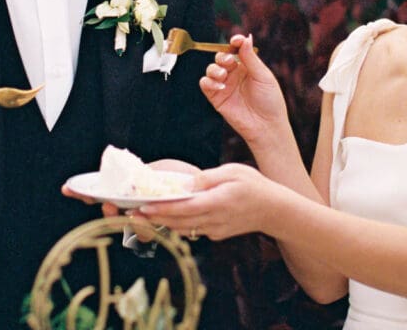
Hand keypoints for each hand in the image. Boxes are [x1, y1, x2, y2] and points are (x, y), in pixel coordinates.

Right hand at [62, 158, 201, 241]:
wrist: (206, 187)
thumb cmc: (180, 177)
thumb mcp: (157, 169)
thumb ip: (140, 175)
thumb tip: (123, 178)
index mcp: (128, 190)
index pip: (102, 192)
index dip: (83, 191)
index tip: (67, 188)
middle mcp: (133, 206)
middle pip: (109, 211)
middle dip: (103, 208)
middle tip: (105, 204)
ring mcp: (145, 217)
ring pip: (126, 225)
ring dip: (122, 219)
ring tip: (125, 211)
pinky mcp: (160, 226)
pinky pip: (147, 232)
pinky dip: (142, 226)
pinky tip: (141, 218)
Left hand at [136, 163, 279, 241]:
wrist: (274, 211)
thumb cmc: (255, 186)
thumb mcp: (233, 172)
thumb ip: (209, 178)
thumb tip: (187, 183)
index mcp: (218, 203)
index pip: (184, 209)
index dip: (162, 209)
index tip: (143, 207)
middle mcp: (214, 220)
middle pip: (178, 222)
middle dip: (154, 218)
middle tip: (131, 213)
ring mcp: (215, 230)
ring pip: (183, 229)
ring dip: (162, 223)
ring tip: (141, 215)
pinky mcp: (216, 234)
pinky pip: (192, 230)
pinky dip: (177, 225)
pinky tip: (166, 217)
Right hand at [200, 35, 288, 144]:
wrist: (266, 126)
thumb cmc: (270, 100)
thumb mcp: (263, 76)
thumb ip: (251, 58)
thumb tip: (245, 38)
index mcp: (247, 66)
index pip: (237, 49)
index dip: (235, 42)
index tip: (235, 40)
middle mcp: (234, 74)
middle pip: (221, 57)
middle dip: (222, 56)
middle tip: (228, 61)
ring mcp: (225, 85)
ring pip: (211, 69)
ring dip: (214, 69)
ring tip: (223, 75)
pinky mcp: (216, 97)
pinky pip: (205, 84)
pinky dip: (209, 82)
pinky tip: (220, 86)